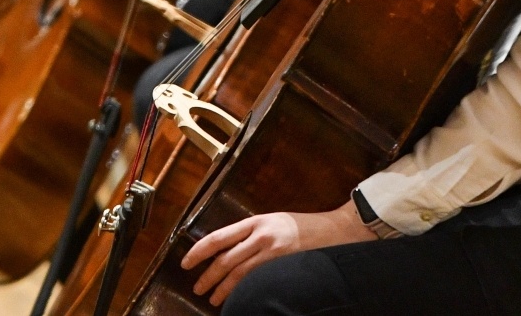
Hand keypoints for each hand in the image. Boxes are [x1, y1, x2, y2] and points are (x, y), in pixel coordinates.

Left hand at [180, 203, 372, 305]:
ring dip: (222, 288)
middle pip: (225, 258)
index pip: (219, 237)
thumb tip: (226, 250)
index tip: (186, 262)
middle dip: (207, 275)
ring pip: (238, 273)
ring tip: (212, 298)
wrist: (334, 231)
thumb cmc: (303, 226)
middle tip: (196, 288)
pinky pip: (256, 281)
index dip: (199, 251)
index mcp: (255, 221)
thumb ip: (251, 233)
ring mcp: (272, 251)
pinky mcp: (282, 265)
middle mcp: (261, 234)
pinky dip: (242, 291)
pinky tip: (236, 299)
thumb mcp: (273, 222)